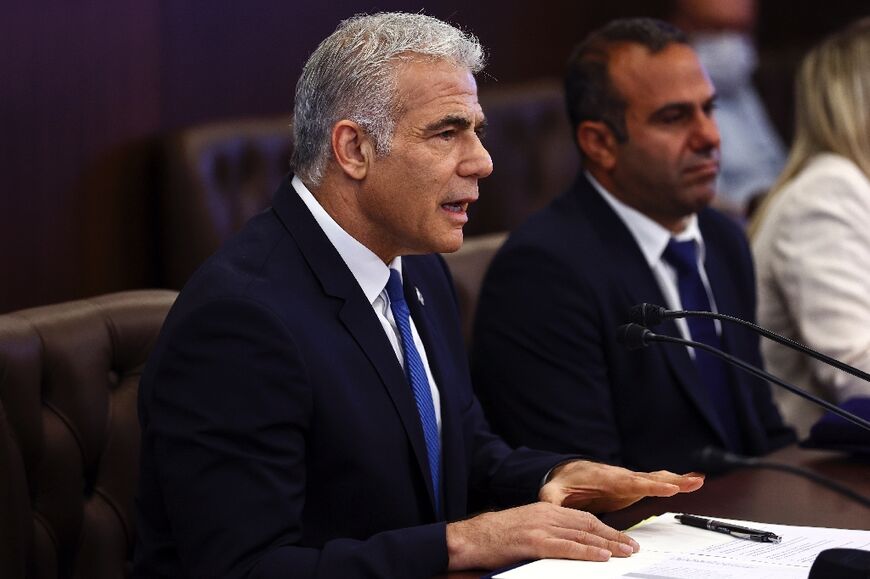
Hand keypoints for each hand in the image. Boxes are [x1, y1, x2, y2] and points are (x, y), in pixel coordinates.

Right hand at [446, 502, 638, 570]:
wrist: (470, 538)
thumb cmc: (495, 536)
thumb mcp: (525, 526)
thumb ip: (547, 531)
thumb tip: (569, 543)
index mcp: (545, 509)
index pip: (583, 518)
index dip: (606, 528)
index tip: (622, 538)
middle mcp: (546, 514)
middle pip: (588, 525)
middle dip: (614, 536)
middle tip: (632, 546)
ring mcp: (540, 528)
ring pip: (582, 535)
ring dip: (608, 545)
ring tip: (625, 552)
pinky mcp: (533, 542)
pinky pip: (566, 547)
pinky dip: (587, 552)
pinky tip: (602, 556)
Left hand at [539, 460, 703, 512]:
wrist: (568, 473)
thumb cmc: (564, 483)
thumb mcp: (554, 491)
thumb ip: (552, 499)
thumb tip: (548, 506)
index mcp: (605, 477)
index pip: (630, 481)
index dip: (649, 484)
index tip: (668, 486)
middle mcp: (621, 476)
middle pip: (648, 478)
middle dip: (669, 480)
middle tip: (692, 482)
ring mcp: (629, 480)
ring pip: (655, 478)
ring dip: (677, 480)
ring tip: (698, 480)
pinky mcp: (634, 485)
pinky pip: (656, 482)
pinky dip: (674, 481)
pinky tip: (693, 481)